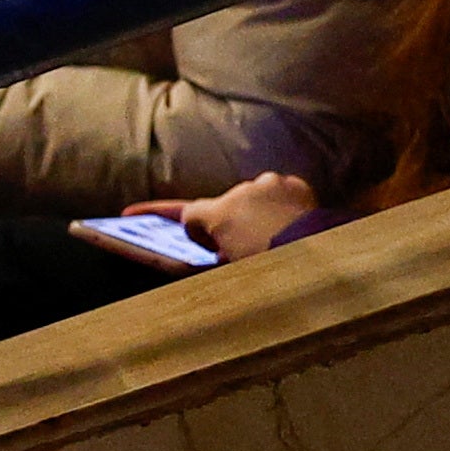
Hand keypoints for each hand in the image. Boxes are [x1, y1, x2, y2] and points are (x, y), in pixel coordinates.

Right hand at [133, 171, 315, 261]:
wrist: (321, 256)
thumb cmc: (273, 264)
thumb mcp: (227, 267)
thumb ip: (208, 241)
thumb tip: (207, 235)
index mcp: (221, 213)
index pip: (183, 212)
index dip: (152, 212)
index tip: (128, 214)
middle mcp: (242, 191)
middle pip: (221, 207)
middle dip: (225, 224)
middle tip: (236, 249)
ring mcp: (271, 184)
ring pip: (252, 198)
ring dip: (254, 215)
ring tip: (267, 240)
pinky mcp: (296, 184)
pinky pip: (280, 192)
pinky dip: (279, 206)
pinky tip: (286, 226)